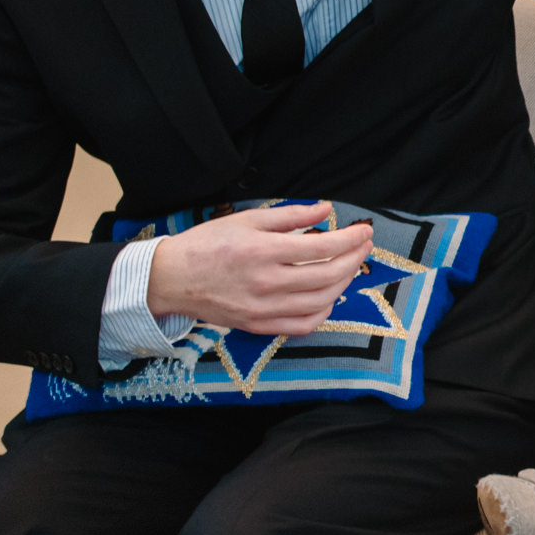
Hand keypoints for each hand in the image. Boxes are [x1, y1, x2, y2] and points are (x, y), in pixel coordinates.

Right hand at [146, 201, 373, 335]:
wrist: (170, 279)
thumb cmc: (207, 245)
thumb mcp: (246, 220)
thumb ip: (290, 215)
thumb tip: (326, 209)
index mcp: (262, 251)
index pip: (323, 247)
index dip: (351, 239)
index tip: (364, 231)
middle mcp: (266, 282)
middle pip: (329, 275)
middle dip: (355, 259)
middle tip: (364, 246)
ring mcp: (263, 308)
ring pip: (321, 301)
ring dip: (344, 283)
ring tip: (349, 266)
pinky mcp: (258, 325)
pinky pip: (303, 325)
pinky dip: (323, 311)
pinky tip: (328, 295)